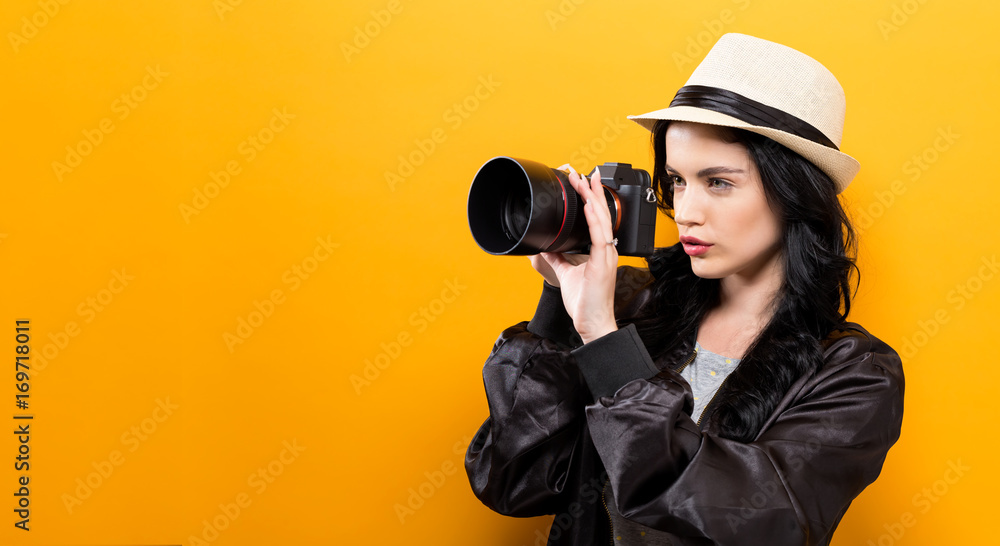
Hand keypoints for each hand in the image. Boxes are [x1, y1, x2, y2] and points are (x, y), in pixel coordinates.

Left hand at [538, 164, 618, 343]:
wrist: (592, 323)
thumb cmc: (585, 303)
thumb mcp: (567, 273)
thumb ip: (558, 258)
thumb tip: (546, 245)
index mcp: (600, 251)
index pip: (599, 219)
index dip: (593, 199)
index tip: (586, 183)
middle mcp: (606, 250)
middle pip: (601, 214)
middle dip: (592, 192)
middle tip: (584, 173)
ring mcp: (606, 256)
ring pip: (601, 220)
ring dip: (591, 199)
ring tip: (584, 181)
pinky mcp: (602, 263)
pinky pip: (599, 236)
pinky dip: (593, 219)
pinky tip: (588, 206)